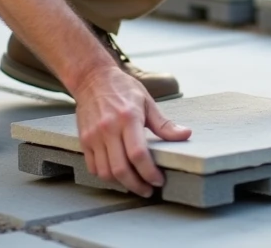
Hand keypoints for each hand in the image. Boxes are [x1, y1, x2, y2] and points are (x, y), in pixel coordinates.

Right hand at [73, 67, 191, 196]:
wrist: (93, 79)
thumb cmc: (123, 89)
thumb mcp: (147, 102)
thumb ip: (164, 123)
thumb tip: (186, 134)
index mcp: (128, 118)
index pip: (138, 154)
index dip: (149, 172)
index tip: (158, 180)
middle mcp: (109, 129)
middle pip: (121, 169)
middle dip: (137, 185)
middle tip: (148, 190)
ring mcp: (94, 136)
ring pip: (106, 172)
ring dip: (121, 183)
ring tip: (134, 183)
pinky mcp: (84, 140)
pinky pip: (93, 167)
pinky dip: (106, 176)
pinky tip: (117, 174)